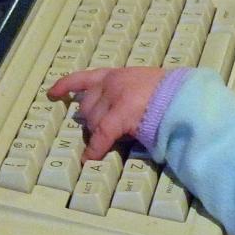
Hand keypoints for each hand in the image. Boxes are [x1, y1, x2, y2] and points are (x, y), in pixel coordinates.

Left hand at [47, 67, 165, 160]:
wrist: (183, 96)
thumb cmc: (169, 92)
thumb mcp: (142, 82)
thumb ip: (126, 91)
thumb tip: (115, 108)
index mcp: (115, 75)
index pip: (83, 78)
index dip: (64, 86)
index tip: (51, 94)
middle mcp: (110, 85)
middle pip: (86, 107)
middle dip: (91, 121)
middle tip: (104, 131)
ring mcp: (113, 100)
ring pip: (92, 123)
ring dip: (98, 133)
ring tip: (112, 139)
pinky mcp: (119, 116)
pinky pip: (101, 137)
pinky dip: (94, 150)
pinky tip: (88, 159)